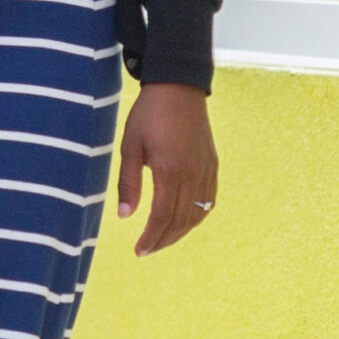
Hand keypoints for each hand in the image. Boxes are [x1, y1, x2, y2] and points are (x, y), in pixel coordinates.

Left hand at [118, 82, 217, 255]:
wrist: (179, 87)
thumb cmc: (148, 114)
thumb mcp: (130, 146)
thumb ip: (128, 182)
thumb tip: (125, 216)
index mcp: (170, 170)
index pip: (162, 217)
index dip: (151, 238)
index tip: (139, 251)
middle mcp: (193, 174)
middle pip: (181, 221)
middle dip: (163, 240)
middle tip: (147, 250)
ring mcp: (206, 170)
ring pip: (198, 214)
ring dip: (180, 232)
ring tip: (162, 240)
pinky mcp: (213, 164)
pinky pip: (209, 200)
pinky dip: (197, 216)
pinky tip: (184, 221)